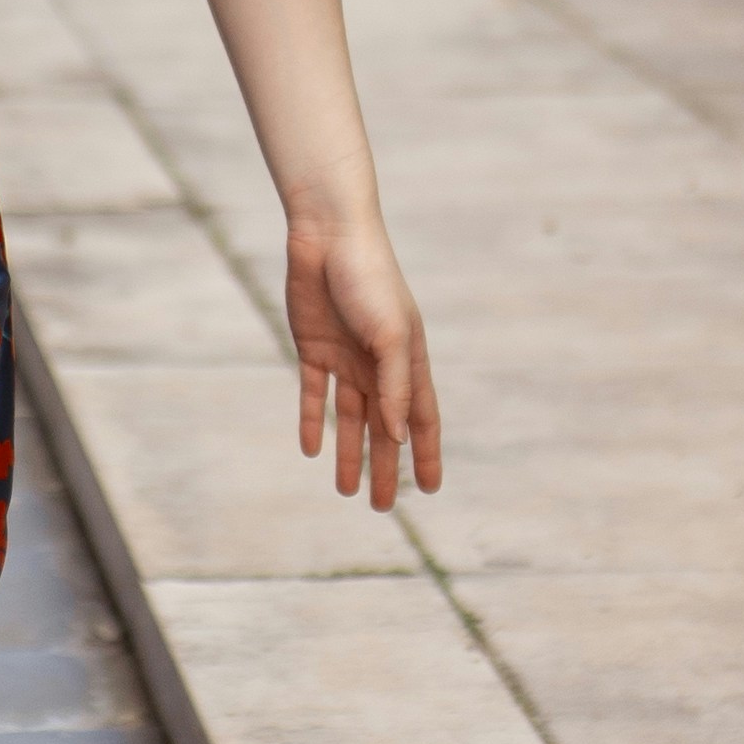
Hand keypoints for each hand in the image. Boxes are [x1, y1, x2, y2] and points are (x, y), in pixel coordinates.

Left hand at [283, 203, 443, 511]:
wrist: (327, 236)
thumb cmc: (369, 280)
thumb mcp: (389, 336)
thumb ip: (395, 387)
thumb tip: (399, 437)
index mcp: (408, 360)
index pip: (421, 418)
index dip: (426, 454)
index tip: (430, 490)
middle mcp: (379, 364)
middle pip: (384, 428)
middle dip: (385, 468)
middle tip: (382, 507)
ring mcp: (345, 357)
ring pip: (350, 418)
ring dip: (349, 454)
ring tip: (348, 491)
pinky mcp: (312, 348)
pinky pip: (314, 394)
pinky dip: (313, 421)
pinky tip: (312, 449)